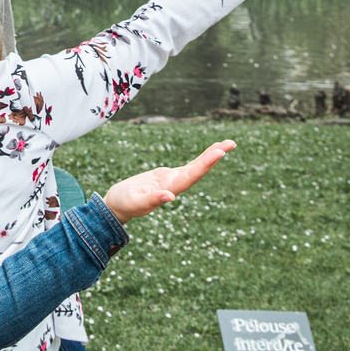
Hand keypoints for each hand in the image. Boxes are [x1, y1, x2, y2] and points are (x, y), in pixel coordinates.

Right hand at [102, 139, 235, 222]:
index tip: (219, 153)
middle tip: (231, 144)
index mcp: (169, 190)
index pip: (191, 176)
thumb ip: (151, 201)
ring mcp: (173, 180)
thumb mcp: (135, 202)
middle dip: (214, 157)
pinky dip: (201, 158)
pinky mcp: (168, 176)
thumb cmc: (123, 204)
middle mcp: (175, 185)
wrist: (118, 206)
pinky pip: (189, 165)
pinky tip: (211, 151)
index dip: (205, 164)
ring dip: (211, 155)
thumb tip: (170, 197)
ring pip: (196, 167)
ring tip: (228, 144)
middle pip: (199, 170)